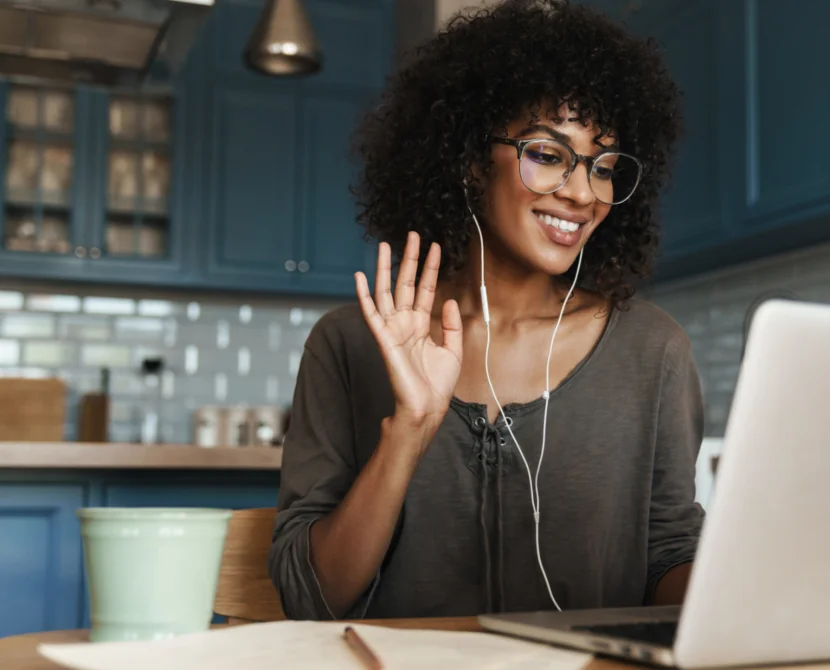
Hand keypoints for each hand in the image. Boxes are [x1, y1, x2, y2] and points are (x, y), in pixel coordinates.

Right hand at [355, 231, 462, 445]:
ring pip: (386, 292)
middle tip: (412, 235)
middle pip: (405, 283)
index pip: (425, 289)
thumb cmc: (437, 384)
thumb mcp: (453, 350)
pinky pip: (371, 314)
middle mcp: (405, 323)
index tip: (435, 247)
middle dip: (409, 259)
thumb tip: (449, 300)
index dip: (430, 268)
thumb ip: (451, 324)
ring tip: (385, 246)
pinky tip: (360, 277)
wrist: (427, 407)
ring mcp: (393, 329)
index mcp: (421, 324)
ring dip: (385, 269)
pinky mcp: (384, 339)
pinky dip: (363, 295)